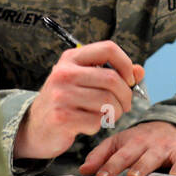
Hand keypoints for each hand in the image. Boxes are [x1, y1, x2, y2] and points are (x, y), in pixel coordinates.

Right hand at [13, 40, 144, 159]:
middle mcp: (64, 73)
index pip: (108, 48)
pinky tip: (88, 125)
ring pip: (107, 102)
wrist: (35, 127)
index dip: (126, 64)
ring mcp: (61, 95)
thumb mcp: (85, 81)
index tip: (129, 80)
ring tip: (107, 116)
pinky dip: (99, 126)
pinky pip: (96, 121)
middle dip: (126, 96)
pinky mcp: (61, 117)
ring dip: (114, 113)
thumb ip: (113, 74)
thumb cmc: (65, 101)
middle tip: (124, 106)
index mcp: (71, 58)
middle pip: (112, 79)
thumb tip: (140, 71)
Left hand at [79, 121, 175, 175]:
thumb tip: (83, 170)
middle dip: (142, 166)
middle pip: (150, 156)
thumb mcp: (120, 142)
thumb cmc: (141, 140)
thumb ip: (102, 155)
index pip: (122, 155)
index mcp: (136, 142)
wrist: (170, 127)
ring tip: (174, 175)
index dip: (112, 165)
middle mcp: (157, 146)